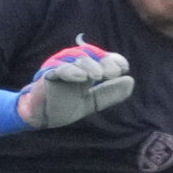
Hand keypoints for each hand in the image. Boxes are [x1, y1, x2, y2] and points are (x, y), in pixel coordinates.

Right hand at [17, 40, 134, 127]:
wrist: (42, 117)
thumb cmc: (64, 106)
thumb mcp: (92, 102)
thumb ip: (110, 93)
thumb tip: (130, 81)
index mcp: (86, 69)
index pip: (102, 58)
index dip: (114, 60)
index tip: (124, 68)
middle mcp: (75, 65)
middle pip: (92, 55)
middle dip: (104, 62)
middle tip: (113, 73)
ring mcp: (61, 67)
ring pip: (78, 59)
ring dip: (89, 65)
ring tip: (98, 76)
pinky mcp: (48, 74)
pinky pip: (60, 68)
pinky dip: (71, 71)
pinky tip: (81, 77)